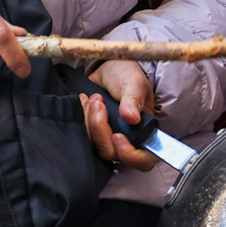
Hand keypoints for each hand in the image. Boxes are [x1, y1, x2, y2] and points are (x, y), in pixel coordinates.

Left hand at [81, 57, 157, 171]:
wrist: (108, 68)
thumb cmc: (126, 75)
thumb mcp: (134, 83)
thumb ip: (133, 100)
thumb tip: (131, 118)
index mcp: (144, 132)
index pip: (143, 159)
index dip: (130, 154)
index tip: (117, 135)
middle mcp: (127, 139)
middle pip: (112, 153)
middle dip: (100, 129)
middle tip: (98, 103)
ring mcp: (108, 137)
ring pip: (95, 145)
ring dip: (90, 122)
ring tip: (93, 98)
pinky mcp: (93, 133)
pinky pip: (83, 136)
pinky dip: (82, 118)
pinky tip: (84, 101)